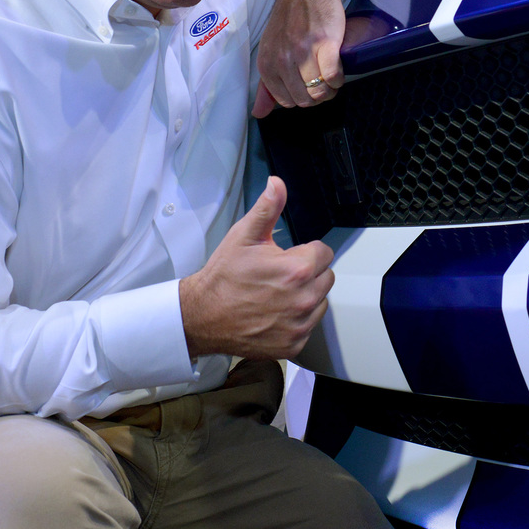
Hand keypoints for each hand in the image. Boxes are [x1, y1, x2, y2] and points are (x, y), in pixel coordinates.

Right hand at [178, 177, 333, 358]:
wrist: (202, 315)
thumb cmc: (223, 277)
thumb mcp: (243, 236)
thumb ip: (267, 209)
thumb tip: (277, 185)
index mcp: (297, 269)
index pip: (325, 253)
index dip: (306, 251)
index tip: (288, 257)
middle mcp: (304, 299)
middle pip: (326, 277)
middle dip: (308, 273)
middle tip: (280, 275)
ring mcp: (299, 324)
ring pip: (320, 302)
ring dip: (306, 296)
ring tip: (277, 294)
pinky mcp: (293, 344)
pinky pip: (309, 326)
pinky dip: (297, 320)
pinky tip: (275, 313)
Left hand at [254, 0, 344, 116]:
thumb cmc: (290, 18)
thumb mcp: (271, 51)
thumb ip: (266, 85)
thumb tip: (260, 113)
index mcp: (267, 64)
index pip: (286, 102)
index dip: (302, 97)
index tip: (308, 85)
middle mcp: (282, 60)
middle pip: (305, 100)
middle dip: (317, 96)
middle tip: (323, 81)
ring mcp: (303, 51)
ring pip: (319, 91)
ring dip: (330, 89)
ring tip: (331, 75)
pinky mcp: (324, 44)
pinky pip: (333, 77)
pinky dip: (338, 79)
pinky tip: (338, 69)